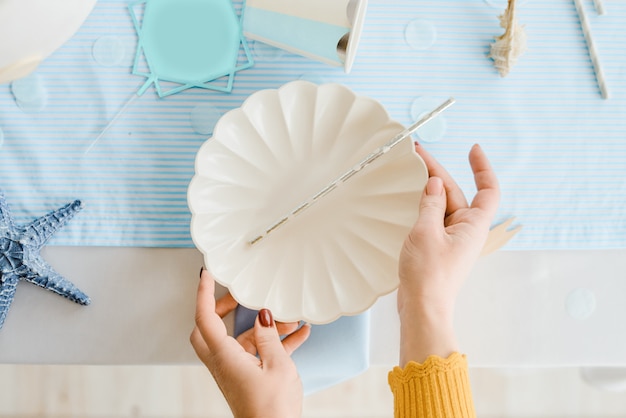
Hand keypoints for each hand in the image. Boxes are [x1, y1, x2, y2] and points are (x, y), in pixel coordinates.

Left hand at [191, 268, 310, 417]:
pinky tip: (298, 335)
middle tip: (240, 295)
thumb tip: (263, 315)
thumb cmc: (272, 410)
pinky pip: (257, 353)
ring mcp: (234, 371)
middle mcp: (224, 363)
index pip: (205, 317)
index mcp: (224, 357)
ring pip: (240, 339)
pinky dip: (274, 342)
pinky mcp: (246, 378)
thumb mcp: (277, 365)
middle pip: (210, 328)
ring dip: (263, 327)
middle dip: (223, 308)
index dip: (204, 293)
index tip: (208, 274)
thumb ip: (269, 336)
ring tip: (290, 319)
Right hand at [397, 143, 499, 364]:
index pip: (488, 190)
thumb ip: (431, 204)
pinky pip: (433, 219)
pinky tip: (410, 198)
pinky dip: (423, 205)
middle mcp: (466, 231)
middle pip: (457, 193)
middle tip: (417, 154)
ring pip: (443, 205)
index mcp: (473, 226)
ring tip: (411, 170)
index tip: (472, 149)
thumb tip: (435, 184)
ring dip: (429, 188)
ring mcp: (451, 239)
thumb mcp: (426, 232)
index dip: (482, 168)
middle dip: (438, 172)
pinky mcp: (437, 247)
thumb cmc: (428, 274)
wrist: (421, 307)